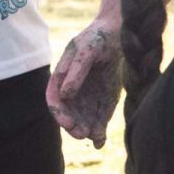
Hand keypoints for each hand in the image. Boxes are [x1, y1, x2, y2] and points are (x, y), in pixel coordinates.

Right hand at [46, 15, 123, 146]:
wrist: (120, 33)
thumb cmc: (98, 38)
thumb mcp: (86, 50)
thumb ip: (76, 71)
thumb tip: (66, 94)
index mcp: (62, 77)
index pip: (54, 100)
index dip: (59, 114)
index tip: (69, 123)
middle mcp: (73, 90)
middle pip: (68, 114)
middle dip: (73, 126)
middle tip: (83, 134)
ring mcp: (88, 96)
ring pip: (83, 119)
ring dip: (87, 130)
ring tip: (96, 138)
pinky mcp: (103, 100)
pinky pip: (98, 118)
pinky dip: (99, 130)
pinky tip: (102, 140)